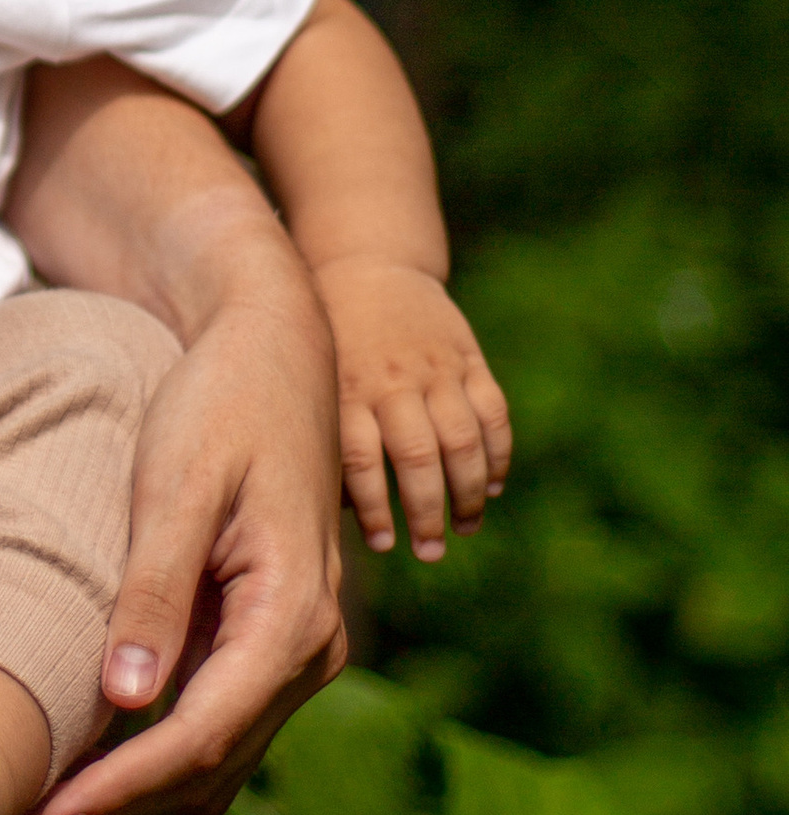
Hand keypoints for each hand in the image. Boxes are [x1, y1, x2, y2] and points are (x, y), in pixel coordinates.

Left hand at [33, 250, 346, 814]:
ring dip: (142, 785)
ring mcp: (297, 647)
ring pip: (219, 754)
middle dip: (123, 802)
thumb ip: (155, 593)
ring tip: (46, 797)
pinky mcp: (272, 636)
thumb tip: (129, 702)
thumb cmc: (221, 405)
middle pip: (212, 763)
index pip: (200, 737)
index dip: (122, 787)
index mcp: (292, 616)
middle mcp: (310, 648)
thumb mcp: (177, 487)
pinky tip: (91, 743)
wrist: (277, 352)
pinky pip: (219, 716)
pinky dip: (160, 746)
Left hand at [312, 254, 510, 558]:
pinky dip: (497, 454)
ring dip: (468, 492)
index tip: (383, 545)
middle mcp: (391, 380)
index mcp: (346, 389)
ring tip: (466, 526)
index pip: (361, 460)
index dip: (374, 509)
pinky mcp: (468, 357)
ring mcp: (434, 368)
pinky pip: (492, 412)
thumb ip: (327, 438)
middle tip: (430, 550)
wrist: (365, 264)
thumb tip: (338, 515)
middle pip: (418, 456)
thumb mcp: (317, 381)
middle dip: (427, 512)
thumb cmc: (331, 342)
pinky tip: (492, 485)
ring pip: (462, 439)